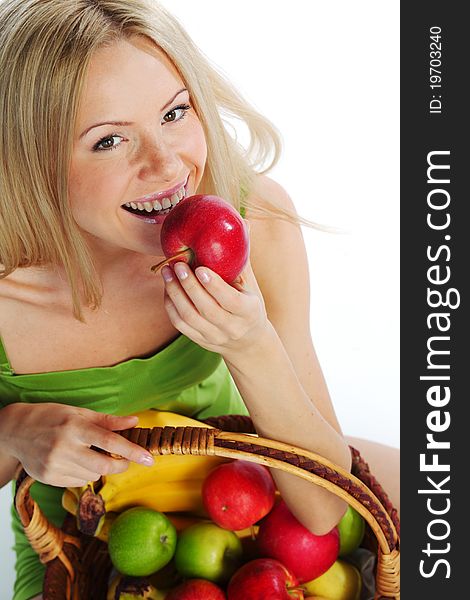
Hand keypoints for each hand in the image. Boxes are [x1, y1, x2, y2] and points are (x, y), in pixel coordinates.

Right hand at [0, 403, 153, 487]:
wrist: (16, 431)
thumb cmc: (52, 417)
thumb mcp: (79, 413)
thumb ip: (108, 421)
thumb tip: (134, 421)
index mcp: (74, 427)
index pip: (109, 442)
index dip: (132, 451)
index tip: (149, 459)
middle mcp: (64, 447)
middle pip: (103, 466)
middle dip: (120, 465)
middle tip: (125, 460)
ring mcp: (54, 465)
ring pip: (91, 476)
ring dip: (100, 468)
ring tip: (90, 453)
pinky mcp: (48, 478)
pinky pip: (78, 482)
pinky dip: (85, 473)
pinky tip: (76, 461)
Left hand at [161, 258, 268, 356]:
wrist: (248, 342)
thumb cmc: (249, 305)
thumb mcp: (251, 286)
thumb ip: (242, 260)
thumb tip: (243, 225)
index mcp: (249, 312)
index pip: (230, 300)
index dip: (214, 285)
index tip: (200, 267)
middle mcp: (232, 328)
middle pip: (206, 308)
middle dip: (189, 285)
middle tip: (178, 264)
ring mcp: (215, 337)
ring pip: (189, 317)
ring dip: (175, 293)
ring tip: (167, 272)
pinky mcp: (200, 341)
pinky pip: (180, 324)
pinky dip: (170, 305)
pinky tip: (168, 288)